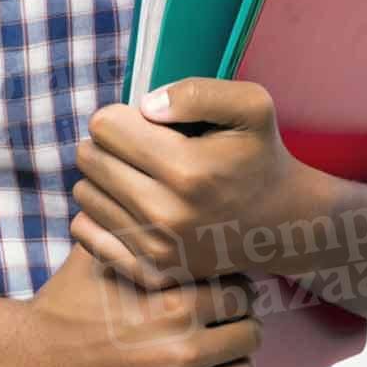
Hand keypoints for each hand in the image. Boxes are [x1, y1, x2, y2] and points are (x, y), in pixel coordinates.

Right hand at [12, 241, 260, 366]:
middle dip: (236, 326)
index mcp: (174, 306)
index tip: (218, 296)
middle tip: (216, 327)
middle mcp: (183, 354)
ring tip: (205, 359)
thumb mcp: (100, 258)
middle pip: (249, 336)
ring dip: (227, 366)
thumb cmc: (64, 308)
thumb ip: (141, 236)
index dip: (232, 290)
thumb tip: (172, 211)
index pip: (241, 294)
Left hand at [70, 78, 315, 288]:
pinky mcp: (149, 272)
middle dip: (108, 145)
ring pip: (84, 193)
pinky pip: (85, 231)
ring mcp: (156, 248)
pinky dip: (100, 213)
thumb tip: (145, 106)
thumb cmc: (260, 157)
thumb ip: (196, 94)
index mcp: (187, 169)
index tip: (145, 124)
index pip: (105, 126)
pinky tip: (129, 204)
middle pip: (89, 159)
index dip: (122, 116)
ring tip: (138, 176)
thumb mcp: (250, 106)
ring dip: (103, 179)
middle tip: (140, 149)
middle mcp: (166, 214)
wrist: (282, 224)